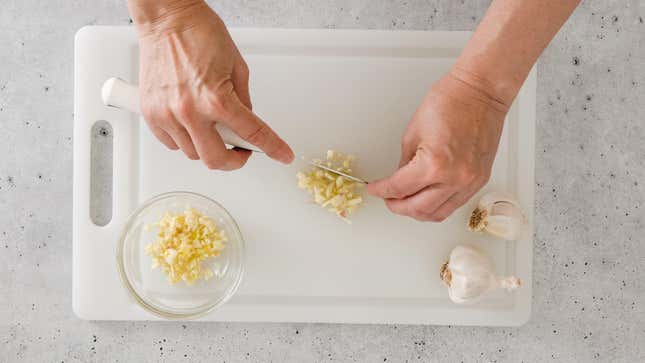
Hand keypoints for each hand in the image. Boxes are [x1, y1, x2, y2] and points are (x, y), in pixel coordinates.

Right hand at [134, 1, 293, 168]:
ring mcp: (167, 114)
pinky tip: (192, 124)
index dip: (272, 148)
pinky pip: (171, 143)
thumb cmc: (199, 34)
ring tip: (212, 126)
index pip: (252, 133)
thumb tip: (247, 122)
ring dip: (207, 146)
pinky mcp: (150, 113)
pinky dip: (184, 140)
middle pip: (215, 160)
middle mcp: (190, 111)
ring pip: (192, 153)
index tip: (282, 155)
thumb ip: (244, 100)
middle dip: (233, 160)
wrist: (167, 19)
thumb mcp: (237, 67)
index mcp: (216, 99)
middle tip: (239, 150)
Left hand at [367, 71, 509, 221]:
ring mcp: (470, 182)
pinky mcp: (480, 181)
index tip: (375, 190)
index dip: (382, 191)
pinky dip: (437, 205)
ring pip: (438, 213)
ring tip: (406, 201)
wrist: (481, 92)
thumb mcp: (413, 133)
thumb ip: (405, 163)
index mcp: (434, 164)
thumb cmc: (450, 102)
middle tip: (388, 199)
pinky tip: (427, 197)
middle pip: (418, 209)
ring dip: (418, 211)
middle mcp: (454, 178)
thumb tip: (398, 181)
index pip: (400, 189)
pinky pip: (455, 204)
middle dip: (397, 206)